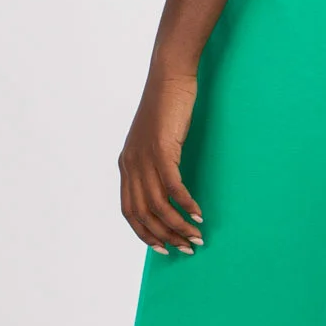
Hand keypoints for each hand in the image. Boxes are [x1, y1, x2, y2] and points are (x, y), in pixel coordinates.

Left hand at [119, 70, 203, 253]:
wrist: (168, 77)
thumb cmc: (166, 107)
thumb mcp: (153, 140)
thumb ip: (153, 163)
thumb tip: (165, 187)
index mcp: (126, 165)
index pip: (129, 211)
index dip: (145, 234)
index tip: (163, 248)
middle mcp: (131, 165)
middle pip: (144, 214)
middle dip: (165, 236)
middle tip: (187, 247)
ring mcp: (145, 158)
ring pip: (159, 205)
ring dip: (179, 226)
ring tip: (197, 237)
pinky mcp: (162, 149)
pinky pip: (173, 187)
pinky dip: (186, 204)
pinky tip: (199, 214)